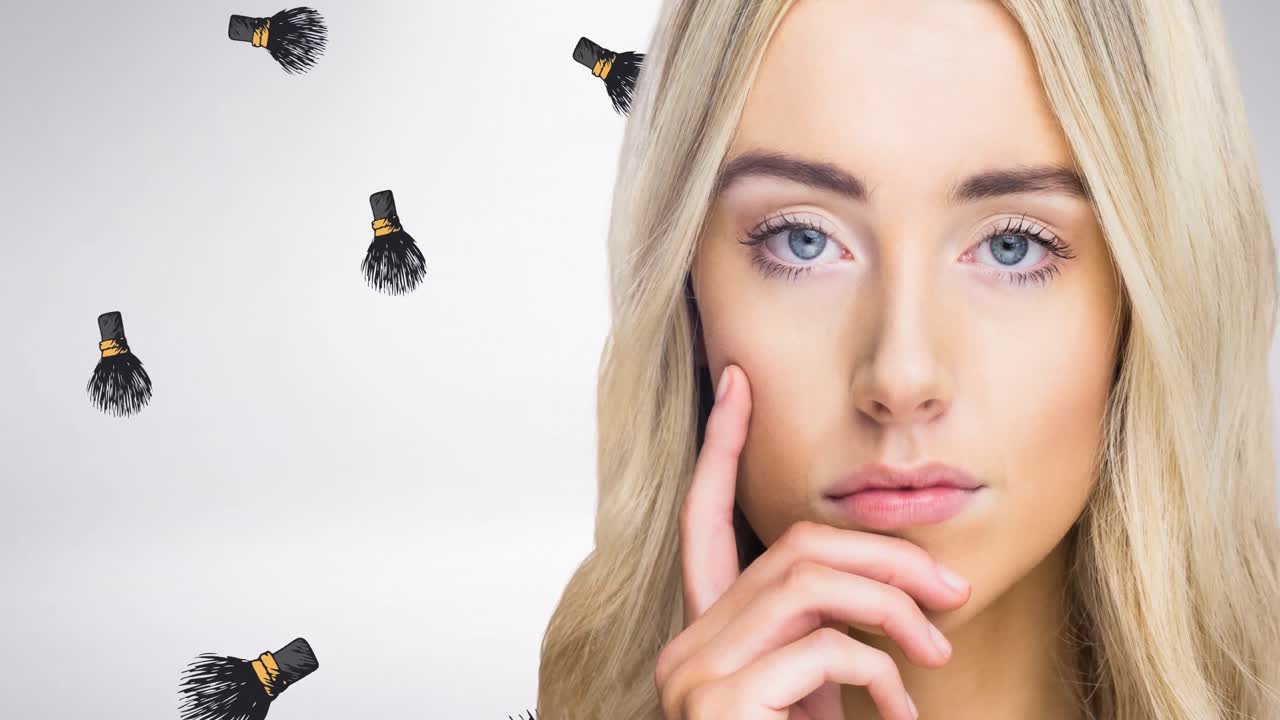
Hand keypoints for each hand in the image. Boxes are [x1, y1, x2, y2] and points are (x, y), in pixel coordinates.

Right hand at [654, 364, 971, 719]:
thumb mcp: (812, 697)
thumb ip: (825, 640)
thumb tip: (895, 592)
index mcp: (703, 634)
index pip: (699, 519)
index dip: (717, 448)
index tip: (735, 384)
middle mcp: (684, 643)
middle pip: (787, 546)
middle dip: (880, 553)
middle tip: (948, 589)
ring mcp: (691, 673)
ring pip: (806, 581)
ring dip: (891, 605)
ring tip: (939, 647)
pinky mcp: (716, 703)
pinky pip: (819, 648)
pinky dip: (877, 671)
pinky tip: (899, 712)